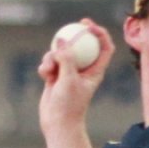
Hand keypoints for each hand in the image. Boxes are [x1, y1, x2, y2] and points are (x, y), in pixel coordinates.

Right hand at [37, 19, 113, 136]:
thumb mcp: (69, 79)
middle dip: (77, 33)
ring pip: (61, 53)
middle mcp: (84, 70)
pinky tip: (44, 75)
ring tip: (49, 69)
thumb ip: (66, 58)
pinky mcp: (56, 76)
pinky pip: (50, 62)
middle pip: (83, 45)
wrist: (57, 123)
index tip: (89, 26)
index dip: (100, 34)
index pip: (104, 48)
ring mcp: (69, 72)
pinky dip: (46, 66)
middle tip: (73, 25)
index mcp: (95, 71)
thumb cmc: (69, 105)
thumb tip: (60, 40)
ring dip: (52, 57)